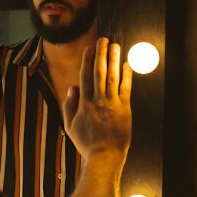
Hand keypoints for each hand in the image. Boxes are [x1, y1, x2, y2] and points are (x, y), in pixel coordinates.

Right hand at [62, 38, 131, 163]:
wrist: (104, 156)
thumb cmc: (86, 143)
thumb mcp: (70, 126)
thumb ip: (69, 106)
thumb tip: (72, 87)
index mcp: (84, 103)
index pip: (85, 76)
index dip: (87, 60)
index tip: (89, 49)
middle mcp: (97, 100)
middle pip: (99, 72)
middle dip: (101, 54)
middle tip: (103, 40)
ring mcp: (112, 104)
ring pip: (112, 77)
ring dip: (113, 60)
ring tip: (115, 46)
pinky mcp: (124, 109)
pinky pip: (125, 88)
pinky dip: (126, 75)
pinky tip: (126, 64)